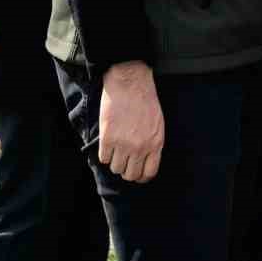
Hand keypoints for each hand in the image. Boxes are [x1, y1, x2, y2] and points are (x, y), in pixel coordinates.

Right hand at [99, 61, 164, 183]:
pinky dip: (104, 154)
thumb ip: (153, 143)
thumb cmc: (146, 102)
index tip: (137, 173)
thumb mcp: (158, 124)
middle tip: (124, 162)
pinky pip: (103, 158)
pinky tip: (108, 144)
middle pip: (131, 174)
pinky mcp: (107, 138)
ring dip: (115, 162)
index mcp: (156, 143)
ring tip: (116, 149)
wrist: (130, 84)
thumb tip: (146, 161)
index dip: (142, 176)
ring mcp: (123, 144)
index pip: (149, 172)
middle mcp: (140, 147)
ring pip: (116, 168)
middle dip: (127, 171)